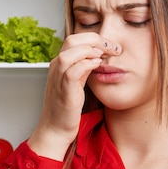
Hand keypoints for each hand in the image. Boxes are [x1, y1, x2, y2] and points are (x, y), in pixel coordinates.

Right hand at [28, 32, 120, 159]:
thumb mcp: (76, 84)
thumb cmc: (66, 109)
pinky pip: (73, 70)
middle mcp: (56, 68)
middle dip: (95, 39)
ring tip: (105, 55)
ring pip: (70, 51)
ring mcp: (58, 78)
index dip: (94, 38)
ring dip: (91, 49)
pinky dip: (87, 64)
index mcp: (59, 64)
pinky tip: (98, 65)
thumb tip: (97, 57)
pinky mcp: (64, 90)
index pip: (74, 40)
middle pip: (72, 40)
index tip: (110, 46)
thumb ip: (83, 69)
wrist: (55, 129)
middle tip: (112, 47)